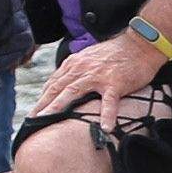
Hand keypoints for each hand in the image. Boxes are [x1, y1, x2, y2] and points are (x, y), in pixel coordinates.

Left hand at [27, 29, 160, 129]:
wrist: (140, 44)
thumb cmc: (116, 54)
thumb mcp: (89, 58)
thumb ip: (76, 71)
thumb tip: (63, 85)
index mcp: (74, 64)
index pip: (53, 83)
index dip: (42, 98)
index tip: (34, 112)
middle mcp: (81, 69)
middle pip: (56, 89)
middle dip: (42, 105)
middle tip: (32, 120)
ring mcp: (98, 76)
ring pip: (73, 92)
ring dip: (59, 107)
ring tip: (49, 122)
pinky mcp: (115, 83)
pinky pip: (109, 101)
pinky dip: (107, 115)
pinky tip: (105, 128)